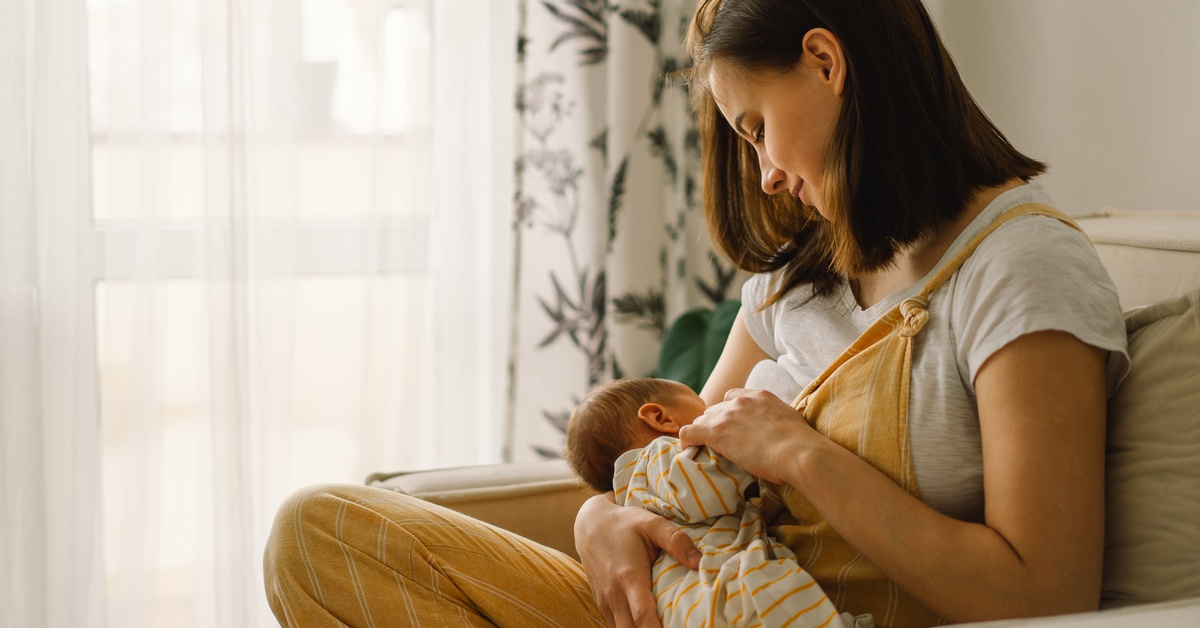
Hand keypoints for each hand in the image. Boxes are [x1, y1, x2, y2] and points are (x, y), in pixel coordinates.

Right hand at [575, 493, 700, 626]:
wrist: (591, 525)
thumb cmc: (625, 524)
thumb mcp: (651, 523)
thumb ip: (676, 540)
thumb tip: (699, 562)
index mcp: (629, 576)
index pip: (642, 616)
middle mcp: (614, 594)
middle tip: (676, 627)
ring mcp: (605, 602)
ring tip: (663, 625)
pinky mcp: (602, 605)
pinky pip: (616, 627)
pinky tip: (647, 624)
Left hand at [678, 388, 811, 483]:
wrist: (798, 453)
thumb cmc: (802, 446)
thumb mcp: (789, 422)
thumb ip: (775, 421)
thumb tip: (775, 435)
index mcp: (759, 396)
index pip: (732, 398)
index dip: (728, 414)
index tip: (731, 428)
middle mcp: (740, 401)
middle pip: (715, 410)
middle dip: (715, 424)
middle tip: (721, 444)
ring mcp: (726, 415)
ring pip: (701, 420)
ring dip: (703, 434)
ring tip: (707, 451)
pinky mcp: (715, 432)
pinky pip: (689, 432)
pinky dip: (686, 441)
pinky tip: (689, 451)